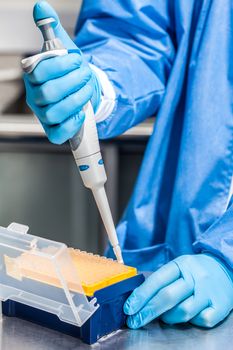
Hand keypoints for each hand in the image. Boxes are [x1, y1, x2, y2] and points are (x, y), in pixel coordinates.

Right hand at [24, 1, 100, 143]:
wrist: (82, 91)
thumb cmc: (70, 72)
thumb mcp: (64, 48)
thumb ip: (52, 28)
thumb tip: (41, 6)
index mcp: (33, 75)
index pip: (39, 71)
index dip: (62, 64)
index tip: (78, 59)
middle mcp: (35, 96)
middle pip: (48, 93)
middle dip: (74, 81)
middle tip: (86, 75)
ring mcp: (44, 115)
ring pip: (55, 112)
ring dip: (77, 99)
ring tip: (87, 90)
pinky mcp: (54, 129)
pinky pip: (57, 133)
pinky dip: (72, 123)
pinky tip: (81, 112)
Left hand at [124, 254, 232, 327]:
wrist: (225, 266)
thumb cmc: (195, 270)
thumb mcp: (179, 266)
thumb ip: (162, 280)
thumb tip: (138, 298)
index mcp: (181, 264)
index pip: (157, 280)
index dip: (141, 295)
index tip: (129, 308)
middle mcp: (195, 276)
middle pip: (167, 297)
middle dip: (147, 311)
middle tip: (135, 321)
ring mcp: (208, 291)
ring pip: (183, 311)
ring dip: (169, 317)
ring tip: (165, 317)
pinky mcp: (220, 305)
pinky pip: (202, 320)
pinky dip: (192, 321)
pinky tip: (188, 316)